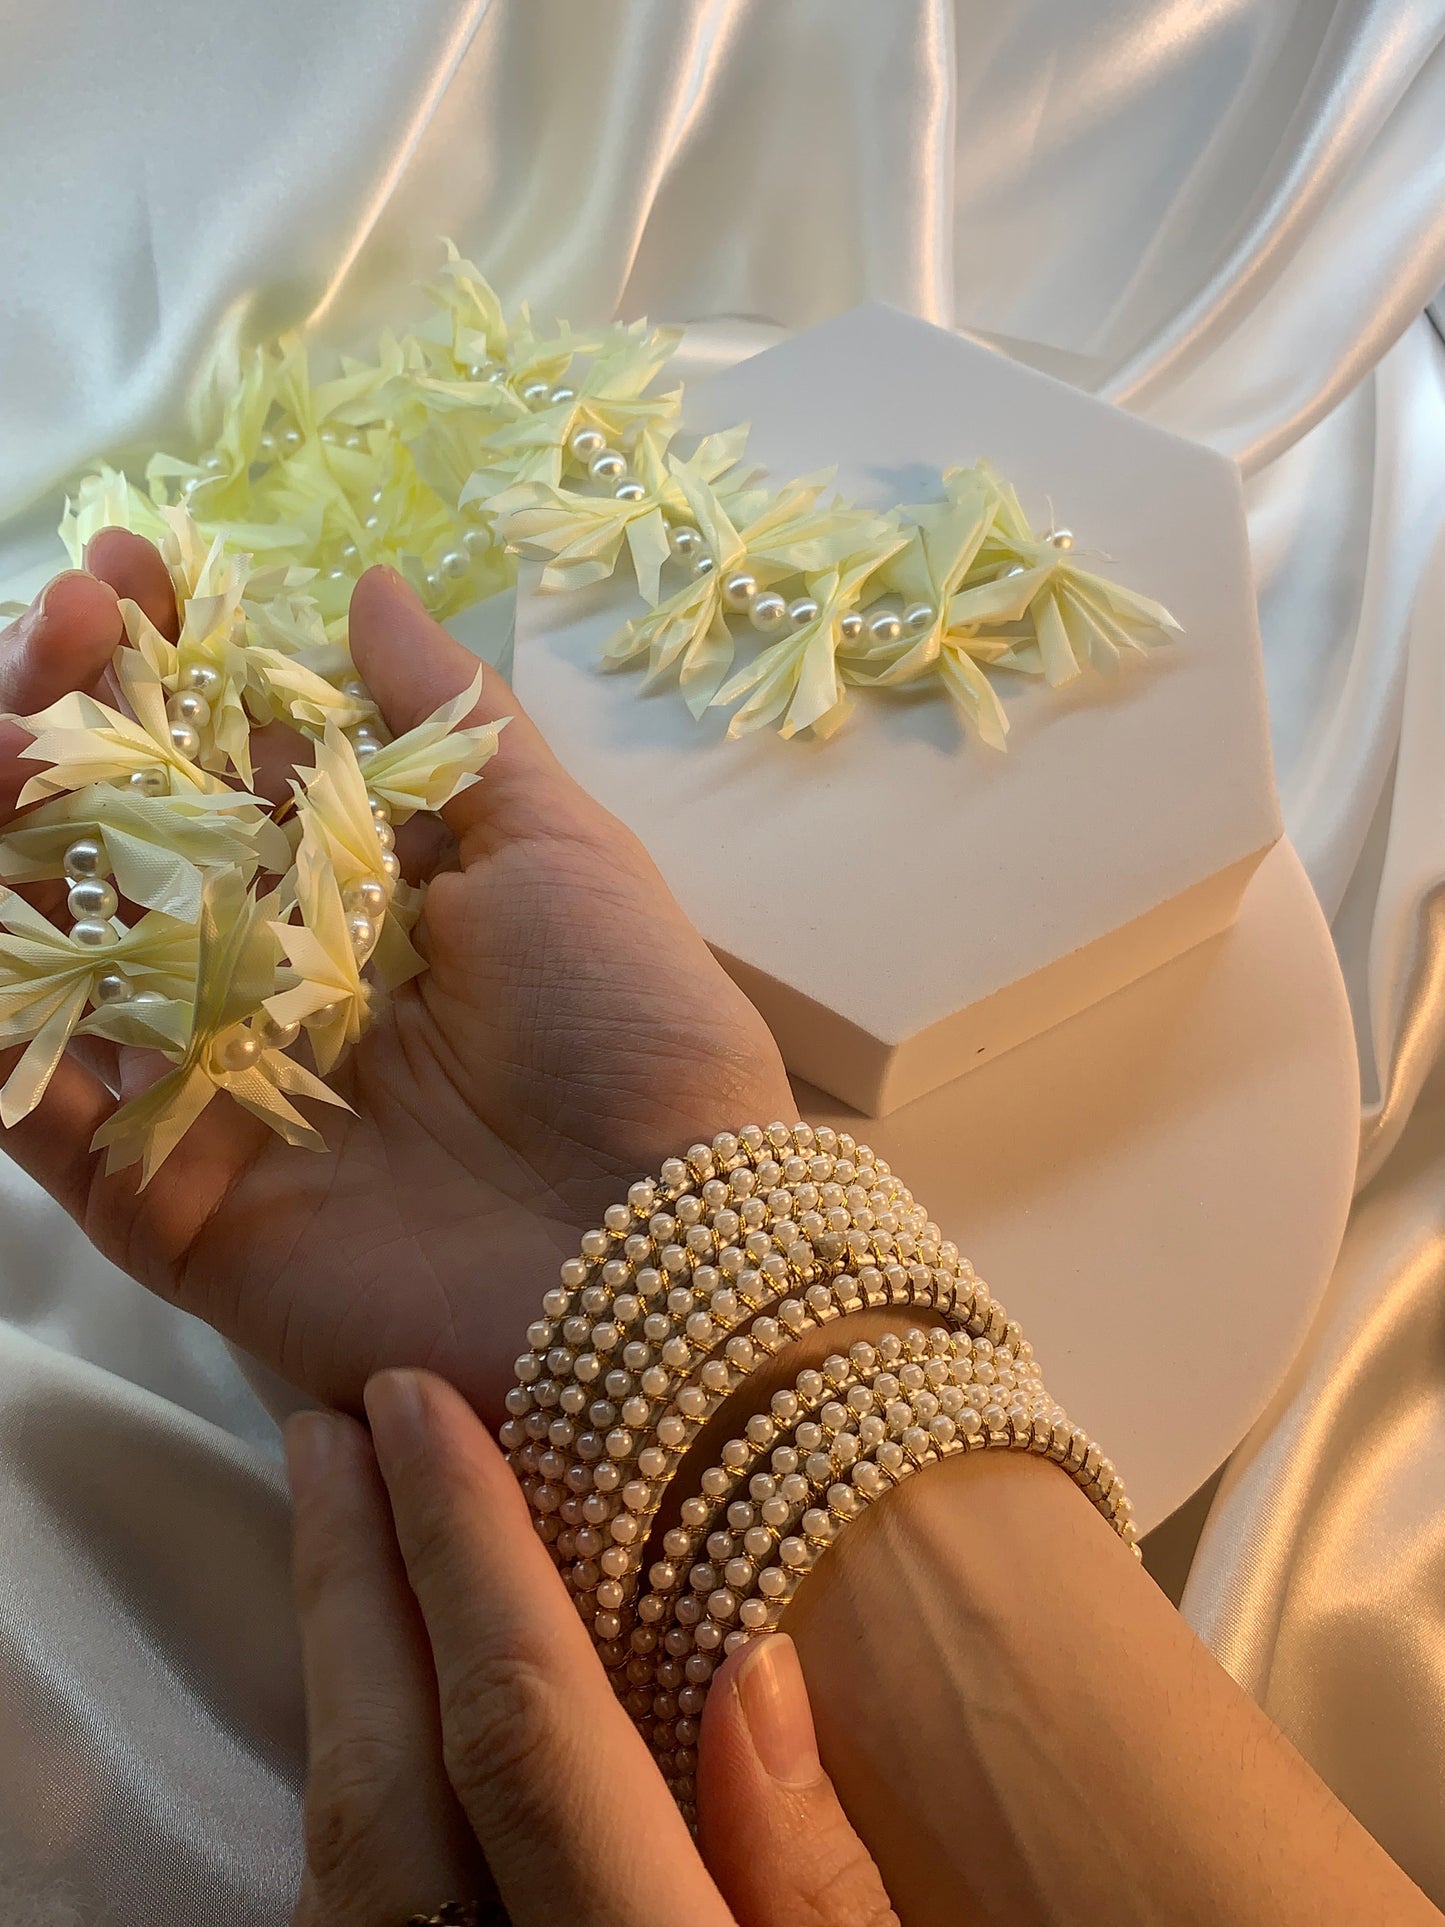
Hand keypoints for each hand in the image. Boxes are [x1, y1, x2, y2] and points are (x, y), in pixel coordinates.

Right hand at [0, 534, 793, 1417]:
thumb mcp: (559, 847)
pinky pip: (38, 1118)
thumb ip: (450, 720)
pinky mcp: (170, 1209)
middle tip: (63, 621)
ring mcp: (211, 1097)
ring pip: (53, 963)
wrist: (661, 1245)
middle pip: (120, 849)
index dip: (169, 665)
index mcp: (357, 900)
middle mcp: (268, 987)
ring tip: (4, 736)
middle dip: (70, 724)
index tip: (131, 568)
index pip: (223, 765)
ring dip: (6, 841)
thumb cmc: (630, 1032)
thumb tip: (369, 583)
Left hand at [284, 1369, 896, 1925]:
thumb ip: (814, 1881)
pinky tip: (370, 1695)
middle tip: (333, 1423)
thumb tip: (758, 1666)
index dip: (470, 1552)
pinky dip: (350, 1764)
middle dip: (354, 1579)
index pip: (524, 1728)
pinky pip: (342, 1889)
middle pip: (382, 1773)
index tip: (419, 1404)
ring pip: (338, 1832)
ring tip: (336, 1522)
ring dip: (338, 1661)